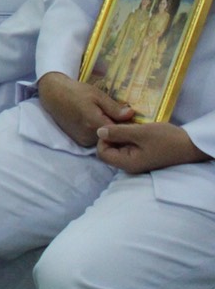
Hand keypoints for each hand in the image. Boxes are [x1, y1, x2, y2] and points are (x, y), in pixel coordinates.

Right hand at [37, 71, 134, 146]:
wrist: (53, 94)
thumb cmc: (76, 91)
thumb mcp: (97, 95)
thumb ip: (114, 107)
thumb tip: (131, 115)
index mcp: (95, 124)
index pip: (121, 132)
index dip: (128, 126)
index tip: (132, 119)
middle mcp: (89, 136)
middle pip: (113, 138)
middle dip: (118, 129)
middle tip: (119, 116)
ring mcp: (83, 140)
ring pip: (104, 140)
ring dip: (108, 132)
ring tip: (106, 117)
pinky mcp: (79, 141)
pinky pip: (95, 140)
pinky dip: (99, 133)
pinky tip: (96, 121)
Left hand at [97, 121, 213, 173]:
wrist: (189, 145)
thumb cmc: (166, 139)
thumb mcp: (140, 132)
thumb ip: (118, 132)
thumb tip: (98, 131)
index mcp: (127, 163)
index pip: (102, 153)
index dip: (103, 139)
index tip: (114, 127)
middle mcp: (129, 164)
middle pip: (109, 149)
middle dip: (112, 135)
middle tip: (123, 124)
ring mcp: (135, 160)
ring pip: (118, 146)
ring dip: (121, 134)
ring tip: (131, 125)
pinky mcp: (141, 154)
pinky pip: (127, 145)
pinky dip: (128, 136)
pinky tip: (136, 128)